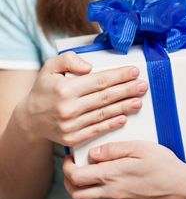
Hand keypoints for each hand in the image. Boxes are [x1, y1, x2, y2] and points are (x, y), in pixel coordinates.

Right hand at [15, 52, 146, 145]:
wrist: (30, 119)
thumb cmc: (43, 90)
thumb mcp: (49, 67)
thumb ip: (68, 60)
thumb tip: (89, 67)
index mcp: (65, 88)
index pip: (99, 80)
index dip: (119, 76)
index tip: (134, 71)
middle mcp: (69, 108)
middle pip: (106, 97)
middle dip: (127, 90)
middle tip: (143, 85)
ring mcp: (71, 125)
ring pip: (104, 114)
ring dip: (124, 107)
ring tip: (139, 100)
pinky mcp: (73, 138)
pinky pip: (97, 130)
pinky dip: (112, 124)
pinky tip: (124, 118)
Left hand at [63, 141, 185, 198]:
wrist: (184, 190)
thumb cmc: (164, 167)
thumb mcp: (140, 148)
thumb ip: (113, 149)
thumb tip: (94, 153)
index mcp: (112, 176)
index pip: (76, 177)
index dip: (67, 166)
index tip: (70, 156)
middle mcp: (112, 192)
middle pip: (76, 193)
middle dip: (68, 179)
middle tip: (73, 165)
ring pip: (89, 198)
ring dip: (83, 185)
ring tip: (91, 169)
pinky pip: (106, 198)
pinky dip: (100, 187)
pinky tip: (112, 174)